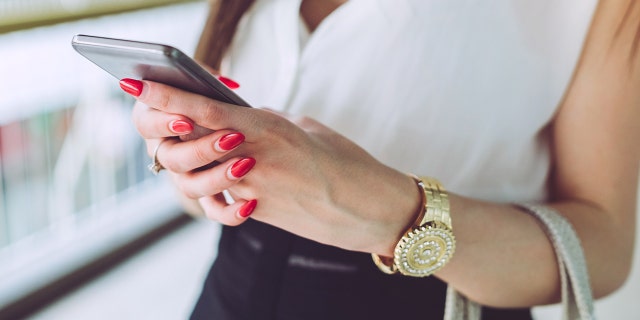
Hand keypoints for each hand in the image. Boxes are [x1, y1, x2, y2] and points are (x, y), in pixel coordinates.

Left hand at [128, 79, 420, 253]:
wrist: (366, 207)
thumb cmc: (343, 160)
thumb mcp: (305, 127)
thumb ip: (266, 122)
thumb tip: (240, 121)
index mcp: (267, 129)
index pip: (204, 110)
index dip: (167, 98)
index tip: (137, 86)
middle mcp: (252, 160)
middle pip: (191, 142)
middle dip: (169, 128)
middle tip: (161, 116)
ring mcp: (251, 189)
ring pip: (198, 173)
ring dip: (195, 159)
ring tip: (205, 148)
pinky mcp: (257, 211)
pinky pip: (221, 198)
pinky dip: (218, 188)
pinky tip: (232, 178)